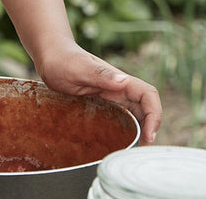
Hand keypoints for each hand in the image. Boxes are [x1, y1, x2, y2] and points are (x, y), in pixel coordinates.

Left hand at [37, 40, 161, 144]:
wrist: (51, 55)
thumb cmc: (62, 59)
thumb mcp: (78, 68)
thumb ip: (99, 74)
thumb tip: (124, 81)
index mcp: (118, 79)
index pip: (148, 95)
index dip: (154, 115)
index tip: (148, 136)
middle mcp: (119, 87)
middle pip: (146, 107)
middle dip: (150, 128)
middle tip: (140, 151)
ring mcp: (112, 95)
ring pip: (136, 113)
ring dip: (140, 130)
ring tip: (132, 150)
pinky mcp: (104, 102)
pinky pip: (122, 116)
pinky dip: (127, 129)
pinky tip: (119, 142)